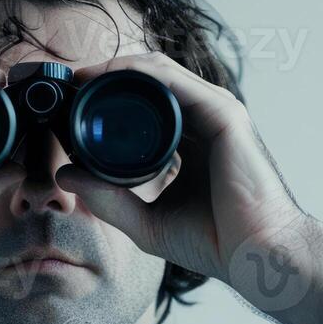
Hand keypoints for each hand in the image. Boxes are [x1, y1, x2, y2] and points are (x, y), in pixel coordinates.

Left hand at [53, 53, 312, 298]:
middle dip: (105, 78)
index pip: (143, 106)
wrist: (257, 255)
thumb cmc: (215, 242)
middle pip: (149, 83)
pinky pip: (173, 79)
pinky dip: (138, 72)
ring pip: (158, 73)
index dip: (104, 100)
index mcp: (191, 142)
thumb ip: (108, 200)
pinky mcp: (224, 113)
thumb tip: (65, 175)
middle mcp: (204, 120)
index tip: (67, 108)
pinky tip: (107, 74)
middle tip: (65, 86)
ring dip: (115, 68)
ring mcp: (215, 112)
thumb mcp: (146, 222)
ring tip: (78, 77)